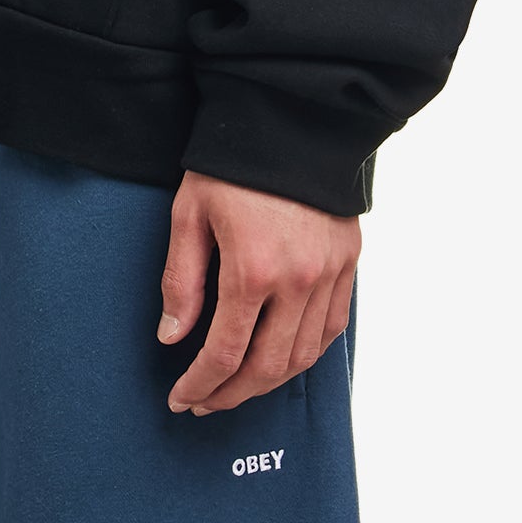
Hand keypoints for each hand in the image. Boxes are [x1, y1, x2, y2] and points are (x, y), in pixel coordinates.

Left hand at [157, 171, 359, 412]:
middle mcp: (298, 281)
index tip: (181, 398)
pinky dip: (307, 353)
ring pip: (304, 356)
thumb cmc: (230, 165)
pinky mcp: (349, 262)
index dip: (201, 384)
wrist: (288, 120)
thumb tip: (172, 337)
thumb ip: (181, 281)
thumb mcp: (189, 215)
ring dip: (269, 382)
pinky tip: (282, 357)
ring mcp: (329, 274)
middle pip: (268, 367)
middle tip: (205, 402)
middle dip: (232, 394)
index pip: (225, 353)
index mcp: (252, 270)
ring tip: (238, 386)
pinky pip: (333, 327)